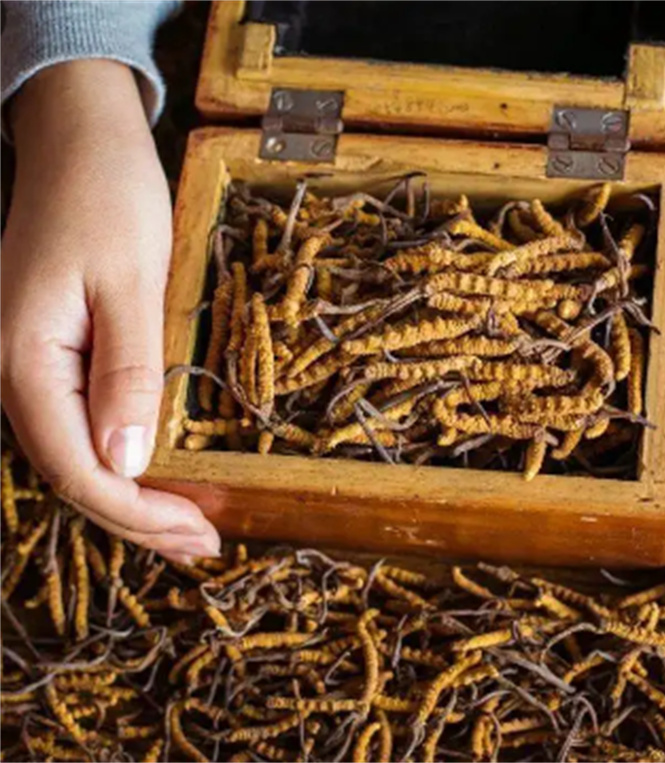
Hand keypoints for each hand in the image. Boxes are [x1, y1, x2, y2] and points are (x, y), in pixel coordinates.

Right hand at [1, 60, 219, 561]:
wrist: (81, 146)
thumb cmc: (106, 199)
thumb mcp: (127, 282)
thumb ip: (125, 372)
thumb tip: (127, 460)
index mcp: (25, 361)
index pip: (76, 468)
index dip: (138, 511)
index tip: (198, 532)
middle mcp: (17, 374)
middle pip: (74, 474)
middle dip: (141, 519)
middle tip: (205, 546)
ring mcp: (32, 368)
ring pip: (78, 457)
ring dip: (135, 499)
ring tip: (189, 531)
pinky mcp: (55, 357)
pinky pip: (82, 426)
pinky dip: (124, 462)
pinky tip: (156, 478)